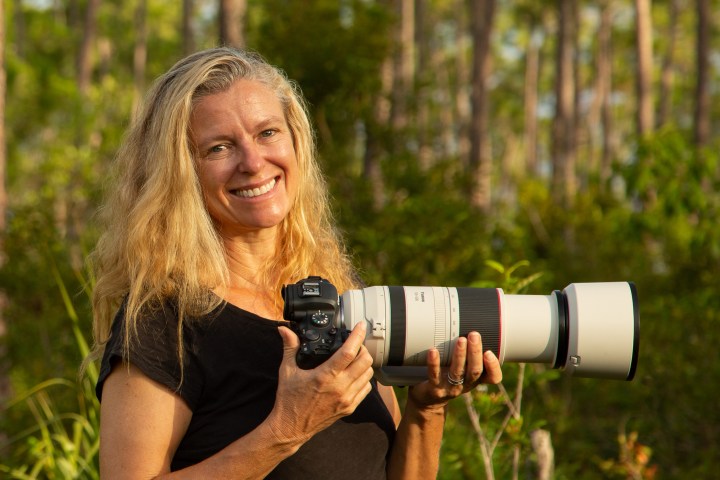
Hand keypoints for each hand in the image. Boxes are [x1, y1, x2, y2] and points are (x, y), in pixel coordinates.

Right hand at [266, 322, 374, 445]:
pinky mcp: (349, 408)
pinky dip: (364, 378)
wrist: (291, 428)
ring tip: (355, 358)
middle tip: (355, 344)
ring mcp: (347, 399)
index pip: (349, 352)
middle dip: (363, 348)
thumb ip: (289, 348)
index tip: (360, 326)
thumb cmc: (288, 400)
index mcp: (325, 376)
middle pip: (365, 361)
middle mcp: (340, 387)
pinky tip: (354, 375)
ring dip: (364, 363)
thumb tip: (284, 330)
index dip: (357, 336)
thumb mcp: (287, 371)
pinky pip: (366, 389)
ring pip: (368, 374)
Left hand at [408, 331, 502, 409]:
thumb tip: (471, 321)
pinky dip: (434, 363)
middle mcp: (465, 384)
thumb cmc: (447, 376)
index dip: (494, 367)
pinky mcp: (434, 389)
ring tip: (460, 340)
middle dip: (475, 352)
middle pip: (474, 371)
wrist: (428, 400)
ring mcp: (450, 388)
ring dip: (459, 355)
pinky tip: (433, 351)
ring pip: (457, 372)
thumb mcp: (462, 367)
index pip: (493, 378)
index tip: (489, 352)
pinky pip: (434, 375)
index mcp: (476, 378)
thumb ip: (468, 352)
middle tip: (474, 335)